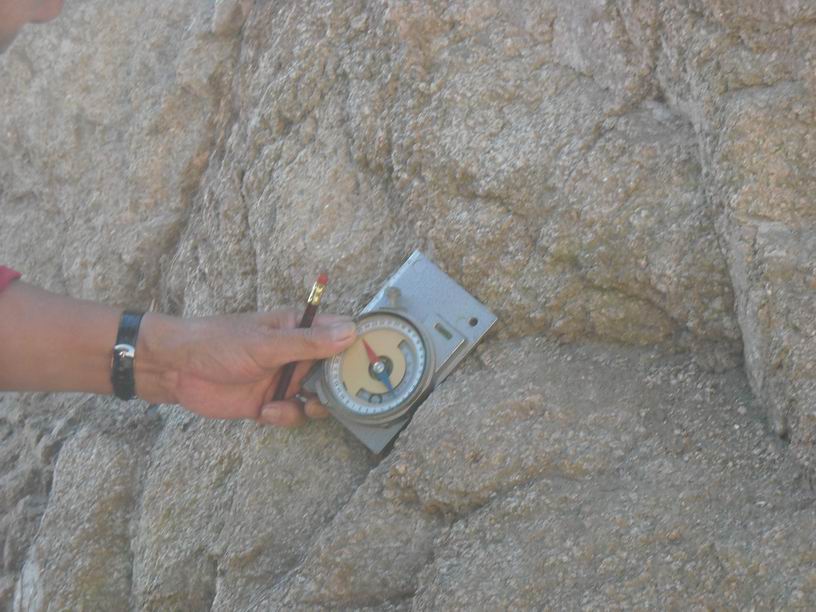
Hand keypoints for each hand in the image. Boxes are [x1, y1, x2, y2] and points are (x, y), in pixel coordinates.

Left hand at [136, 309, 356, 426]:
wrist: (175, 369)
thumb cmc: (217, 342)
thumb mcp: (265, 343)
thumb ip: (307, 341)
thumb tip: (350, 332)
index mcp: (299, 328)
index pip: (341, 334)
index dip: (357, 349)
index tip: (368, 366)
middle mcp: (297, 353)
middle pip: (334, 371)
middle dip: (336, 387)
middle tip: (329, 395)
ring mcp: (284, 378)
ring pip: (317, 397)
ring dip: (311, 406)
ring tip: (296, 405)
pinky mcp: (270, 402)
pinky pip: (293, 414)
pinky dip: (285, 416)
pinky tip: (265, 412)